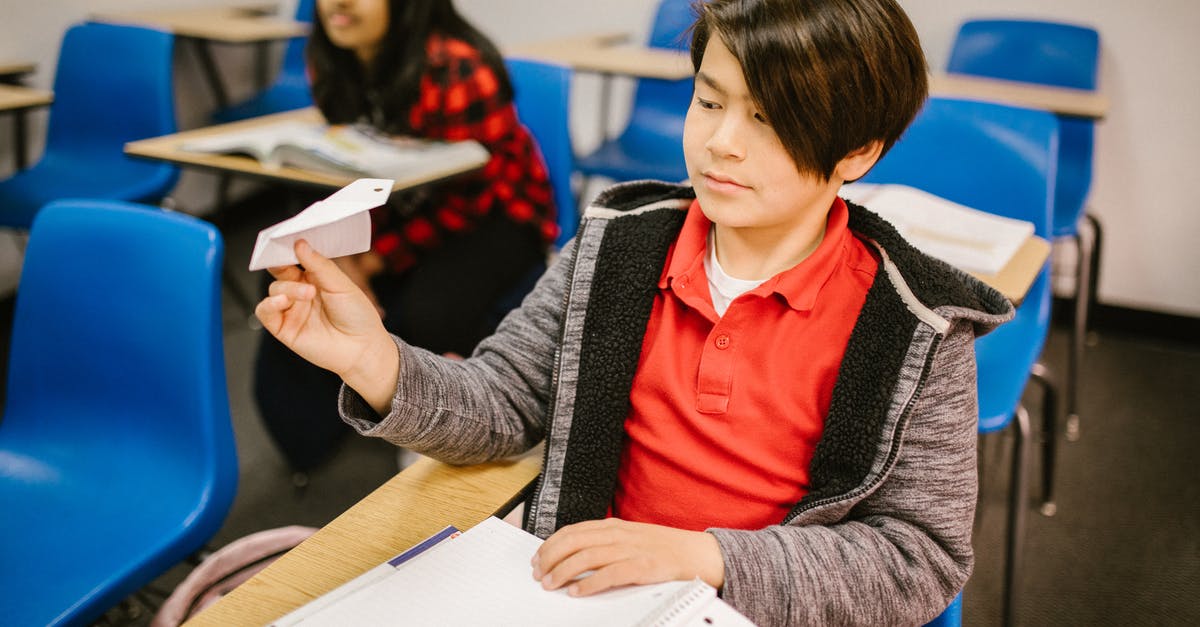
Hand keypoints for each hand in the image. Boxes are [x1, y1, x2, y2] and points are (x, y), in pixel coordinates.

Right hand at [255, 240, 398, 412]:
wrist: (362, 349)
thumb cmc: (358, 317)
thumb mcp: (342, 284)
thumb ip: (319, 265)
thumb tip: (300, 244)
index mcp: (315, 278)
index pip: (294, 258)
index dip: (288, 249)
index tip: (286, 238)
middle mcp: (300, 292)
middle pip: (279, 271)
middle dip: (279, 263)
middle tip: (285, 259)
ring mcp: (291, 309)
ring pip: (274, 290)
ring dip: (288, 288)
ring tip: (308, 293)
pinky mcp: (283, 328)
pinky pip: (265, 312)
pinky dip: (270, 304)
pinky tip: (283, 302)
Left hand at [530, 519, 724, 596]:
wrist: (699, 553)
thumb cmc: (664, 548)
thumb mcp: (631, 538)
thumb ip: (606, 542)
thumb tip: (575, 554)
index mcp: (614, 526)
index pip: (573, 531)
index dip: (551, 544)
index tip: (538, 558)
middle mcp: (619, 534)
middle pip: (574, 541)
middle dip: (551, 558)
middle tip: (538, 574)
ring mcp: (631, 549)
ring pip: (587, 556)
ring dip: (564, 571)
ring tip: (551, 584)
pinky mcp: (643, 567)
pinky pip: (610, 574)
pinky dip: (590, 583)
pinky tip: (577, 592)